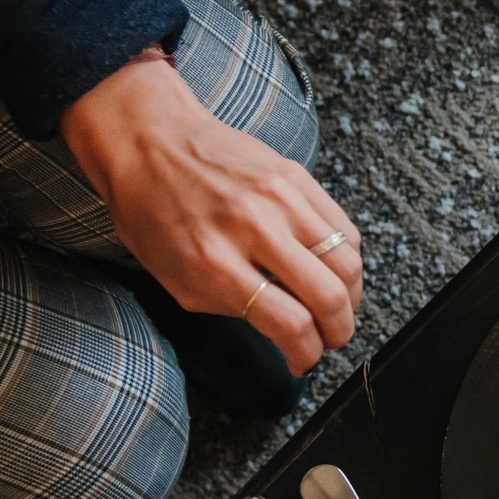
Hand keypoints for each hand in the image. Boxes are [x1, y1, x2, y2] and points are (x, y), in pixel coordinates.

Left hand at [60, 54, 362, 374]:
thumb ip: (228, 305)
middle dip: (338, 332)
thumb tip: (281, 329)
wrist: (147, 139)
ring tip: (337, 307)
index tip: (303, 360)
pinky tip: (332, 270)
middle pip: (329, 296)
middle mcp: (253, 228)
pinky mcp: (296, 176)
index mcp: (214, 262)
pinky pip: (344, 228)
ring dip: (351, 298)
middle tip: (331, 340)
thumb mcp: (174, 277)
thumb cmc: (150, 210)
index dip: (306, 354)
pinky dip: (347, 259)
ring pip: (347, 263)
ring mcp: (280, 197)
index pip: (289, 322)